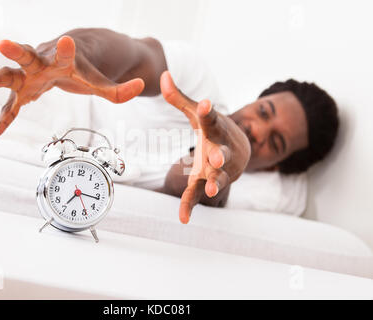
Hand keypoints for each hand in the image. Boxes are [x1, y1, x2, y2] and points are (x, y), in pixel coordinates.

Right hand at [0, 36, 144, 138]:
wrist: (65, 57)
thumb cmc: (83, 67)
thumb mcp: (101, 81)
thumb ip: (119, 89)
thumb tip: (141, 86)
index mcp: (65, 58)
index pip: (67, 52)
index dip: (67, 48)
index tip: (69, 40)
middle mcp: (43, 62)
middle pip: (28, 55)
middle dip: (17, 51)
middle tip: (5, 43)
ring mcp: (29, 76)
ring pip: (11, 75)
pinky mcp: (24, 91)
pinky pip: (11, 107)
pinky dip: (3, 120)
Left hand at [160, 71, 250, 223]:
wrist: (241, 150)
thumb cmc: (214, 130)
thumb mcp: (197, 114)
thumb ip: (178, 98)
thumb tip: (162, 74)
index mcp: (217, 130)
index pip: (213, 121)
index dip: (209, 113)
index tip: (207, 104)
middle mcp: (221, 151)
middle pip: (222, 153)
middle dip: (220, 154)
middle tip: (218, 155)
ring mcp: (216, 169)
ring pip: (217, 178)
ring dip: (215, 184)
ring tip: (210, 191)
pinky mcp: (206, 182)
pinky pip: (197, 195)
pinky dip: (190, 206)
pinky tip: (183, 219)